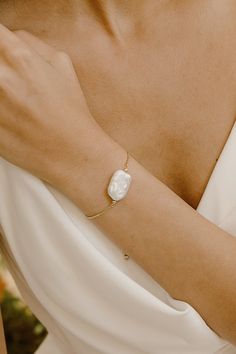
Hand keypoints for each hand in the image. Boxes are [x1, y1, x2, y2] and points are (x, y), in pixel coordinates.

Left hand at [0, 24, 101, 182]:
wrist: (72, 153)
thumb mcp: (63, 65)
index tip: (4, 54)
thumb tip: (11, 37)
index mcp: (20, 58)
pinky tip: (9, 113)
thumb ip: (32, 43)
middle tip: (8, 80)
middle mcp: (0, 77)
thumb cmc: (71, 110)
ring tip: (11, 99)